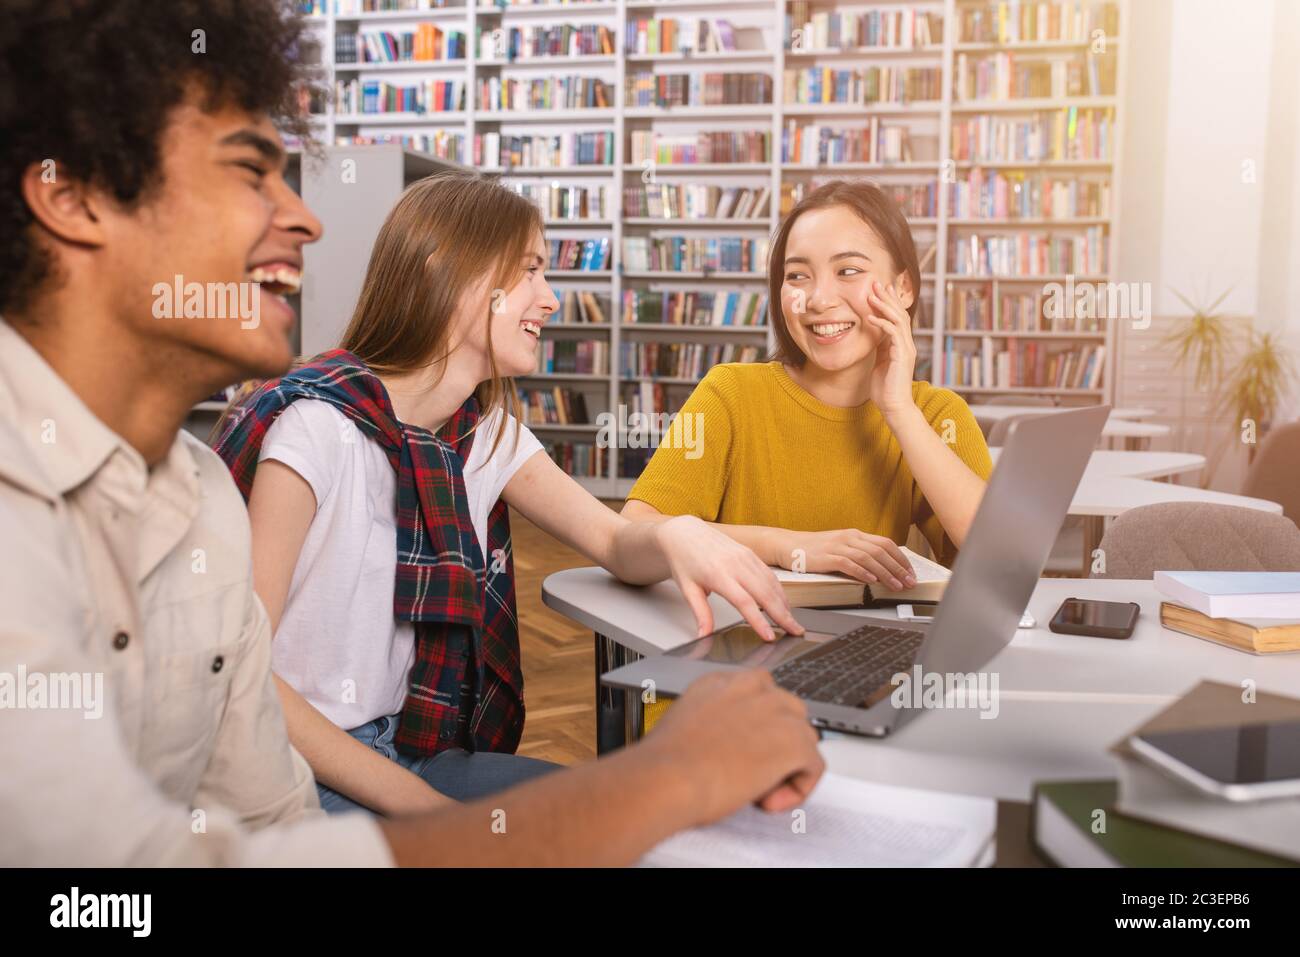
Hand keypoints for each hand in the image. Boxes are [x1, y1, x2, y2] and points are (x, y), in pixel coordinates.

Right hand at [645, 669, 824, 821]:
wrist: (667, 776)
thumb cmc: (665, 761)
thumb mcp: (685, 722)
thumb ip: (713, 720)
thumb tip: (725, 742)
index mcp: (723, 680)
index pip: (760, 697)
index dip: (756, 730)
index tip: (742, 753)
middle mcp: (754, 688)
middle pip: (788, 713)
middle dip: (776, 744)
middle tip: (750, 774)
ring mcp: (779, 712)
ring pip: (804, 740)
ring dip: (785, 768)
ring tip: (755, 790)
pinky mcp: (795, 742)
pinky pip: (813, 767)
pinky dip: (797, 789)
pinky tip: (767, 800)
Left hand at [656, 515, 803, 639]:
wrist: (685, 532)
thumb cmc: (684, 560)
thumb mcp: (688, 589)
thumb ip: (701, 614)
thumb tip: (704, 635)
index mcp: (718, 575)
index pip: (744, 602)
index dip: (759, 621)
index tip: (769, 636)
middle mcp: (735, 564)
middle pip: (765, 594)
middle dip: (782, 615)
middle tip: (795, 632)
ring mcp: (745, 557)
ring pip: (771, 583)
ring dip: (784, 604)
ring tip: (792, 622)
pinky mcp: (750, 553)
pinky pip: (769, 574)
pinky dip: (779, 590)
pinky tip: (783, 603)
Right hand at [778, 527, 915, 590]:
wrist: (787, 545)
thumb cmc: (814, 550)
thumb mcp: (840, 547)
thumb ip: (858, 553)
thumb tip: (881, 568)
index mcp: (854, 535)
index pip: (885, 544)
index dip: (901, 559)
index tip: (911, 572)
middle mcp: (849, 538)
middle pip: (881, 551)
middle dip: (898, 568)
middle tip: (910, 582)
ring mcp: (837, 546)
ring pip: (868, 558)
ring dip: (885, 573)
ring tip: (896, 586)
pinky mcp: (826, 557)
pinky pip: (848, 564)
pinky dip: (862, 573)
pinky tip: (871, 581)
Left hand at [864, 278, 917, 420]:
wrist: (894, 406)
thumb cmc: (885, 388)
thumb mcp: (880, 362)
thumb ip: (881, 347)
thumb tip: (874, 334)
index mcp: (902, 345)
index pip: (898, 317)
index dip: (889, 302)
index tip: (879, 289)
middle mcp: (907, 344)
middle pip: (900, 313)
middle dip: (887, 297)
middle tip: (876, 283)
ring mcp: (906, 349)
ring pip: (898, 320)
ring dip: (884, 306)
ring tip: (871, 295)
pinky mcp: (902, 355)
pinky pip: (892, 333)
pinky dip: (881, 323)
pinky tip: (869, 317)